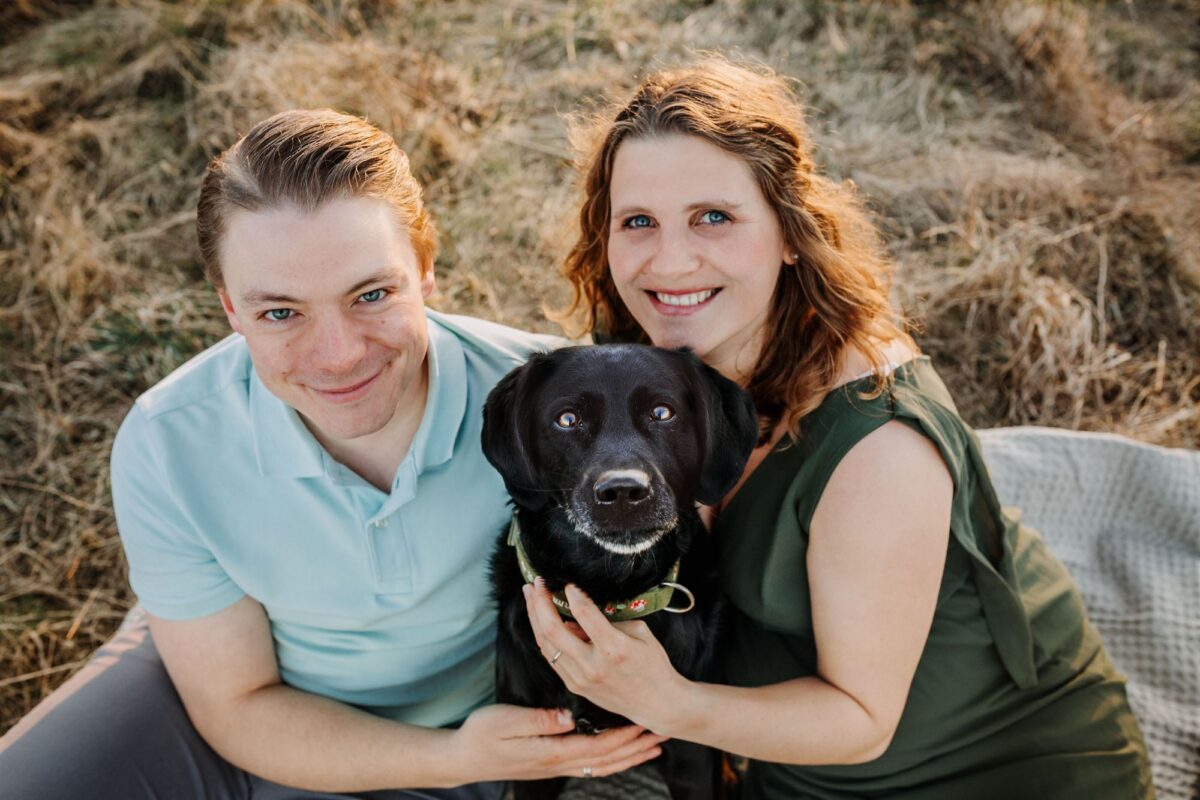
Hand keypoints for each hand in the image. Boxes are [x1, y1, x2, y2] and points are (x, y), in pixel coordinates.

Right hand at [450, 703, 666, 783]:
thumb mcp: (506, 721)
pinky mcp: (550, 763)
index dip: (624, 737)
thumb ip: (539, 720)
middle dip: (636, 748)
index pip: (598, 747)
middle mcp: (558, 763)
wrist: (462, 758)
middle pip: (607, 760)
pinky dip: (610, 760)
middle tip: (661, 736)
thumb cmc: (481, 736)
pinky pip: (589, 765)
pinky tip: (617, 753)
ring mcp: (555, 766)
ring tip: (650, 747)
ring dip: (628, 757)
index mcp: (552, 751)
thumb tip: (568, 717)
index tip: (644, 723)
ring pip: (601, 766)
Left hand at [523, 578, 687, 731]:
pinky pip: (551, 657)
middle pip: (553, 630)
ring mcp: (580, 679)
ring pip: (545, 644)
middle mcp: (593, 665)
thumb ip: (609, 621)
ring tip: (531, 596)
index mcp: (614, 649)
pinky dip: (543, 636)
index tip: (568, 581)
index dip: (573, 594)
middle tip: (537, 583)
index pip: (585, 614)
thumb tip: (579, 611)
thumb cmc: (653, 665)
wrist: (657, 703)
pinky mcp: (574, 686)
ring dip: (535, 617)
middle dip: (540, 602)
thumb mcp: (640, 633)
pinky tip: (540, 620)